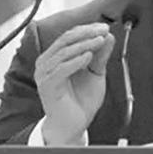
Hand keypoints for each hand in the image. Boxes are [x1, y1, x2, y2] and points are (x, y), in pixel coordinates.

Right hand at [34, 23, 114, 144]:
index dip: (87, 29)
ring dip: (84, 45)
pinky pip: (61, 69)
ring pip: (64, 52)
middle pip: (66, 40)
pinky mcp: (47, 85)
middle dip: (86, 33)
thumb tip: (108, 36)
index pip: (70, 36)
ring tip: (99, 42)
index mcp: (55, 57)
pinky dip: (76, 61)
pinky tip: (89, 57)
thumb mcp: (95, 73)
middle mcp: (46, 63)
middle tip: (103, 31)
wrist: (73, 126)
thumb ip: (101, 55)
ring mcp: (44, 74)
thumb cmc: (80, 102)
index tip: (104, 27)